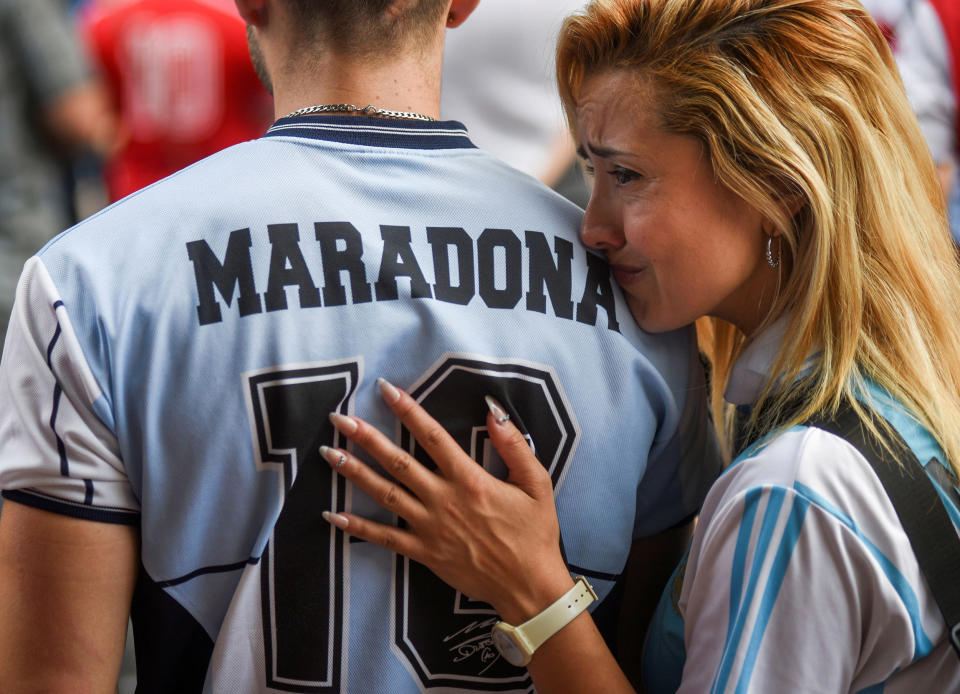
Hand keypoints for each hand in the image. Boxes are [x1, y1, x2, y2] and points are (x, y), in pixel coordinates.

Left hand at [321, 378, 574, 624]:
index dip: (408, 411)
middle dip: (366, 438)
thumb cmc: (534, 534)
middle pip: (398, 462)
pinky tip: (333, 515)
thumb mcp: (536, 484)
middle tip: (339, 419)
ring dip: (354, 473)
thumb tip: (492, 411)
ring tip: (329, 454)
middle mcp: (443, 500)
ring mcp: (430, 527)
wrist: (528, 586)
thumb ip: (513, 445)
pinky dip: (358, 526)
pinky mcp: (424, 553)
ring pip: (384, 494)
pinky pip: (385, 538)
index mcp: (469, 480)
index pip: (432, 436)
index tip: (386, 390)